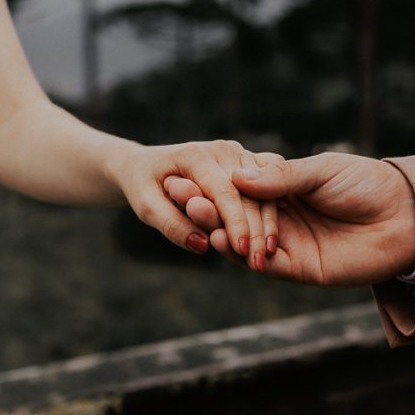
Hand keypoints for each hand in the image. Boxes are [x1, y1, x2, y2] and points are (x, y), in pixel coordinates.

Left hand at [114, 140, 279, 264]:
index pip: (224, 192)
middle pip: (248, 193)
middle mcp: (222, 149)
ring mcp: (237, 154)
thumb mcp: (145, 207)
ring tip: (267, 257)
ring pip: (262, 192)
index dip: (235, 223)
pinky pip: (265, 189)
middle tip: (258, 264)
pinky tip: (272, 242)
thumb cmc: (143, 186)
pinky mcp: (246, 162)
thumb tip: (202, 245)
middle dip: (255, 231)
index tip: (242, 251)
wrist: (146, 166)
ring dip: (268, 225)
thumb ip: (171, 224)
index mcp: (195, 155)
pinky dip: (270, 215)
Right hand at [171, 153, 414, 285]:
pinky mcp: (301, 268)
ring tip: (196, 216)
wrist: (407, 216)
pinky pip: (266, 263)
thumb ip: (281, 177)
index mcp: (285, 189)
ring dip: (220, 230)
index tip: (186, 174)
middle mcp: (282, 217)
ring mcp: (290, 244)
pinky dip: (243, 254)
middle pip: (238, 215)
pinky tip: (223, 241)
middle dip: (210, 207)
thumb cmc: (367, 185)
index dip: (216, 185)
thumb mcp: (321, 171)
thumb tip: (236, 177)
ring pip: (245, 240)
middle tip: (182, 197)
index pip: (242, 190)